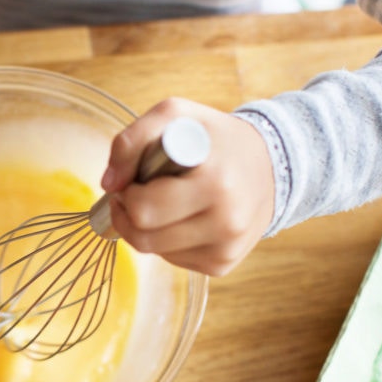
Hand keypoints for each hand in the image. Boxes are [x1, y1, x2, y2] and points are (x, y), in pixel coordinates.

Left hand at [101, 98, 274, 275]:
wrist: (272, 165)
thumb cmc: (216, 139)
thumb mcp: (176, 116)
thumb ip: (133, 140)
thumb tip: (109, 184)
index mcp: (215, 183)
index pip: (144, 209)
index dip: (127, 193)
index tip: (135, 178)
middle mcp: (225, 221)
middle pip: (144, 238)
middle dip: (129, 214)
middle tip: (139, 193)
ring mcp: (225, 248)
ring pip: (155, 252)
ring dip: (147, 228)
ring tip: (166, 201)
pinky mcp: (223, 264)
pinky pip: (173, 260)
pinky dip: (168, 240)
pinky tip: (184, 217)